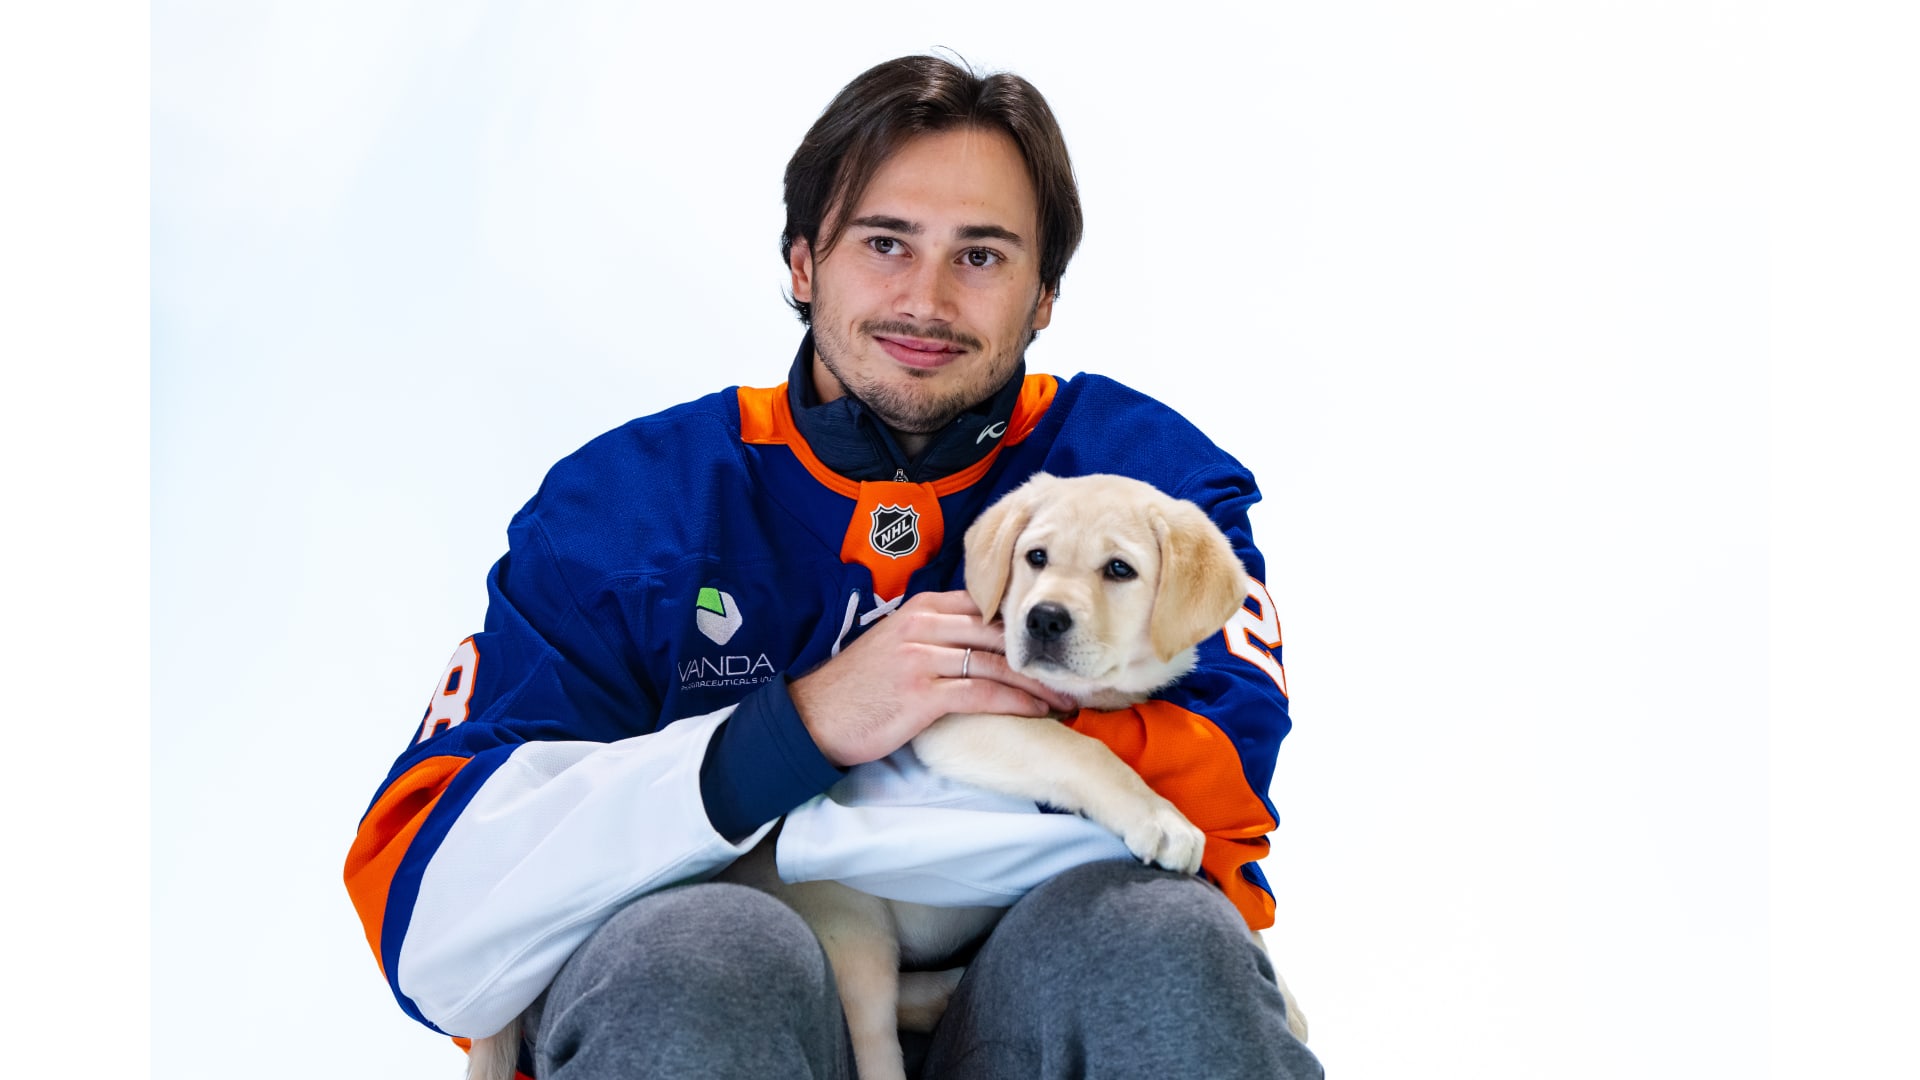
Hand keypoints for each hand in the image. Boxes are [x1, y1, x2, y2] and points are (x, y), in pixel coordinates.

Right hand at [789, 590, 1078, 766]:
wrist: (816, 717)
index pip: (988, 608)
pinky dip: (1015, 702)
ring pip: (997, 663)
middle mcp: (925, 625)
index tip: (1055, 646)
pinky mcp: (921, 692)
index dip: (1026, 628)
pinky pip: (982, 693)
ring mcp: (922, 657)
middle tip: (1075, 670)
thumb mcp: (899, 644)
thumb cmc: (862, 687)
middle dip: (1041, 654)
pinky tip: (1038, 711)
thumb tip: (986, 643)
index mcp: (924, 608)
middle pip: (999, 634)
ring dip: (1037, 681)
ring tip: (1067, 696)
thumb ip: (939, 635)